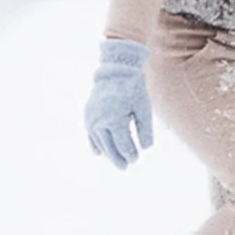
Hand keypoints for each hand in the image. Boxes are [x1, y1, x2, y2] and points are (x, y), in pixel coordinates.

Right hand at [84, 38, 152, 168]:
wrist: (116, 68)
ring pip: (99, 141)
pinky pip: (90, 133)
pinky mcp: (88, 113)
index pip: (123, 144)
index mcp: (114, 120)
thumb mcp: (143, 107)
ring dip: (107, 152)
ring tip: (117, 161)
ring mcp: (91, 118)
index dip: (130, 153)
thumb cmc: (133, 87)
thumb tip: (147, 148)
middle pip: (109, 146)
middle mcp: (99, 121)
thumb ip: (145, 128)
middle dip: (118, 157)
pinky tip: (99, 152)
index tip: (136, 158)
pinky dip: (95, 143)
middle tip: (126, 166)